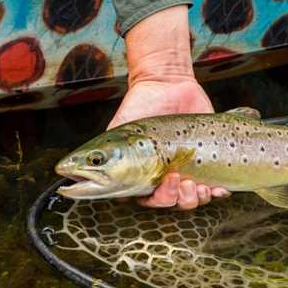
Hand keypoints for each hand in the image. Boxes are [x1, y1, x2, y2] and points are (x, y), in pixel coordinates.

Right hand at [112, 6, 229, 208]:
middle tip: (175, 179)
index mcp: (140, 176)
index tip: (156, 187)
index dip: (154, 201)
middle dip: (174, 198)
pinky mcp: (206, 164)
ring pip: (191, 200)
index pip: (146, 201)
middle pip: (170, 203)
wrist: (168, 84)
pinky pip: (214, 189)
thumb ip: (99, 153)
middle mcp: (162, 178)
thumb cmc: (139, 106)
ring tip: (195, 183)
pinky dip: (217, 193)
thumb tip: (69, 172)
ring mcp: (186, 172)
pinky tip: (218, 189)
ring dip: (194, 198)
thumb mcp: (117, 132)